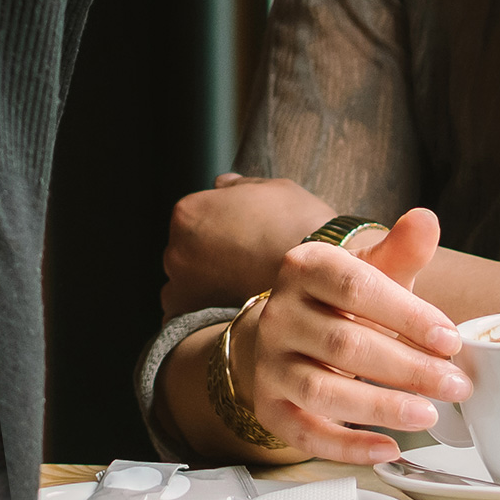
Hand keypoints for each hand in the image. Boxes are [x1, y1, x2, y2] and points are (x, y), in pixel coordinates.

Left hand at [162, 174, 338, 315]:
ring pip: (185, 278)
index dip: (222, 220)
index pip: (196, 213)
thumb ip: (238, 186)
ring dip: (204, 279)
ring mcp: (181, 285)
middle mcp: (175, 249)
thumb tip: (221, 184)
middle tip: (245, 255)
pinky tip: (229, 305)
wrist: (323, 277)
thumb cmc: (299, 228)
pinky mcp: (194, 316)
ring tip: (242, 281)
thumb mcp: (273, 189)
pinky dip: (200, 309)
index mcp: (189, 212)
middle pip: (186, 246)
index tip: (244, 230)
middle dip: (209, 249)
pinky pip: (184, 312)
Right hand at [234, 208, 471, 463]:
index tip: (451, 339)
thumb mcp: (371, 272)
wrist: (285, 334)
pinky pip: (304, 433)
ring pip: (322, 391)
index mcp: (305, 268)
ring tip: (429, 415)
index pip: (357, 287)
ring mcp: (269, 363)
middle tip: (456, 385)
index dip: (408, 315)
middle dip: (407, 368)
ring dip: (379, 407)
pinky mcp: (268, 406)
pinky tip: (388, 449)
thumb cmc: (341, 303)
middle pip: (345, 344)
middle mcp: (278, 314)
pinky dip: (346, 446)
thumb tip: (426, 220)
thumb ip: (401, 251)